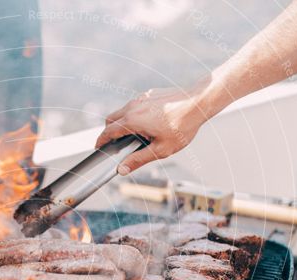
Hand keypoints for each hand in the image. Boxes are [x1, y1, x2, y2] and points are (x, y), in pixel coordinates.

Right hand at [95, 87, 209, 174]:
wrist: (198, 103)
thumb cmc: (181, 127)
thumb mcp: (160, 150)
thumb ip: (138, 160)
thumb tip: (121, 169)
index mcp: (132, 120)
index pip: (108, 131)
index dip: (101, 141)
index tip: (98, 147)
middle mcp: (133, 106)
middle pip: (111, 119)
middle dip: (109, 131)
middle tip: (114, 143)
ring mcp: (141, 98)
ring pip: (123, 111)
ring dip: (122, 122)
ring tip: (134, 135)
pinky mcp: (149, 94)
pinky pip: (135, 105)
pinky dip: (133, 114)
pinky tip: (148, 123)